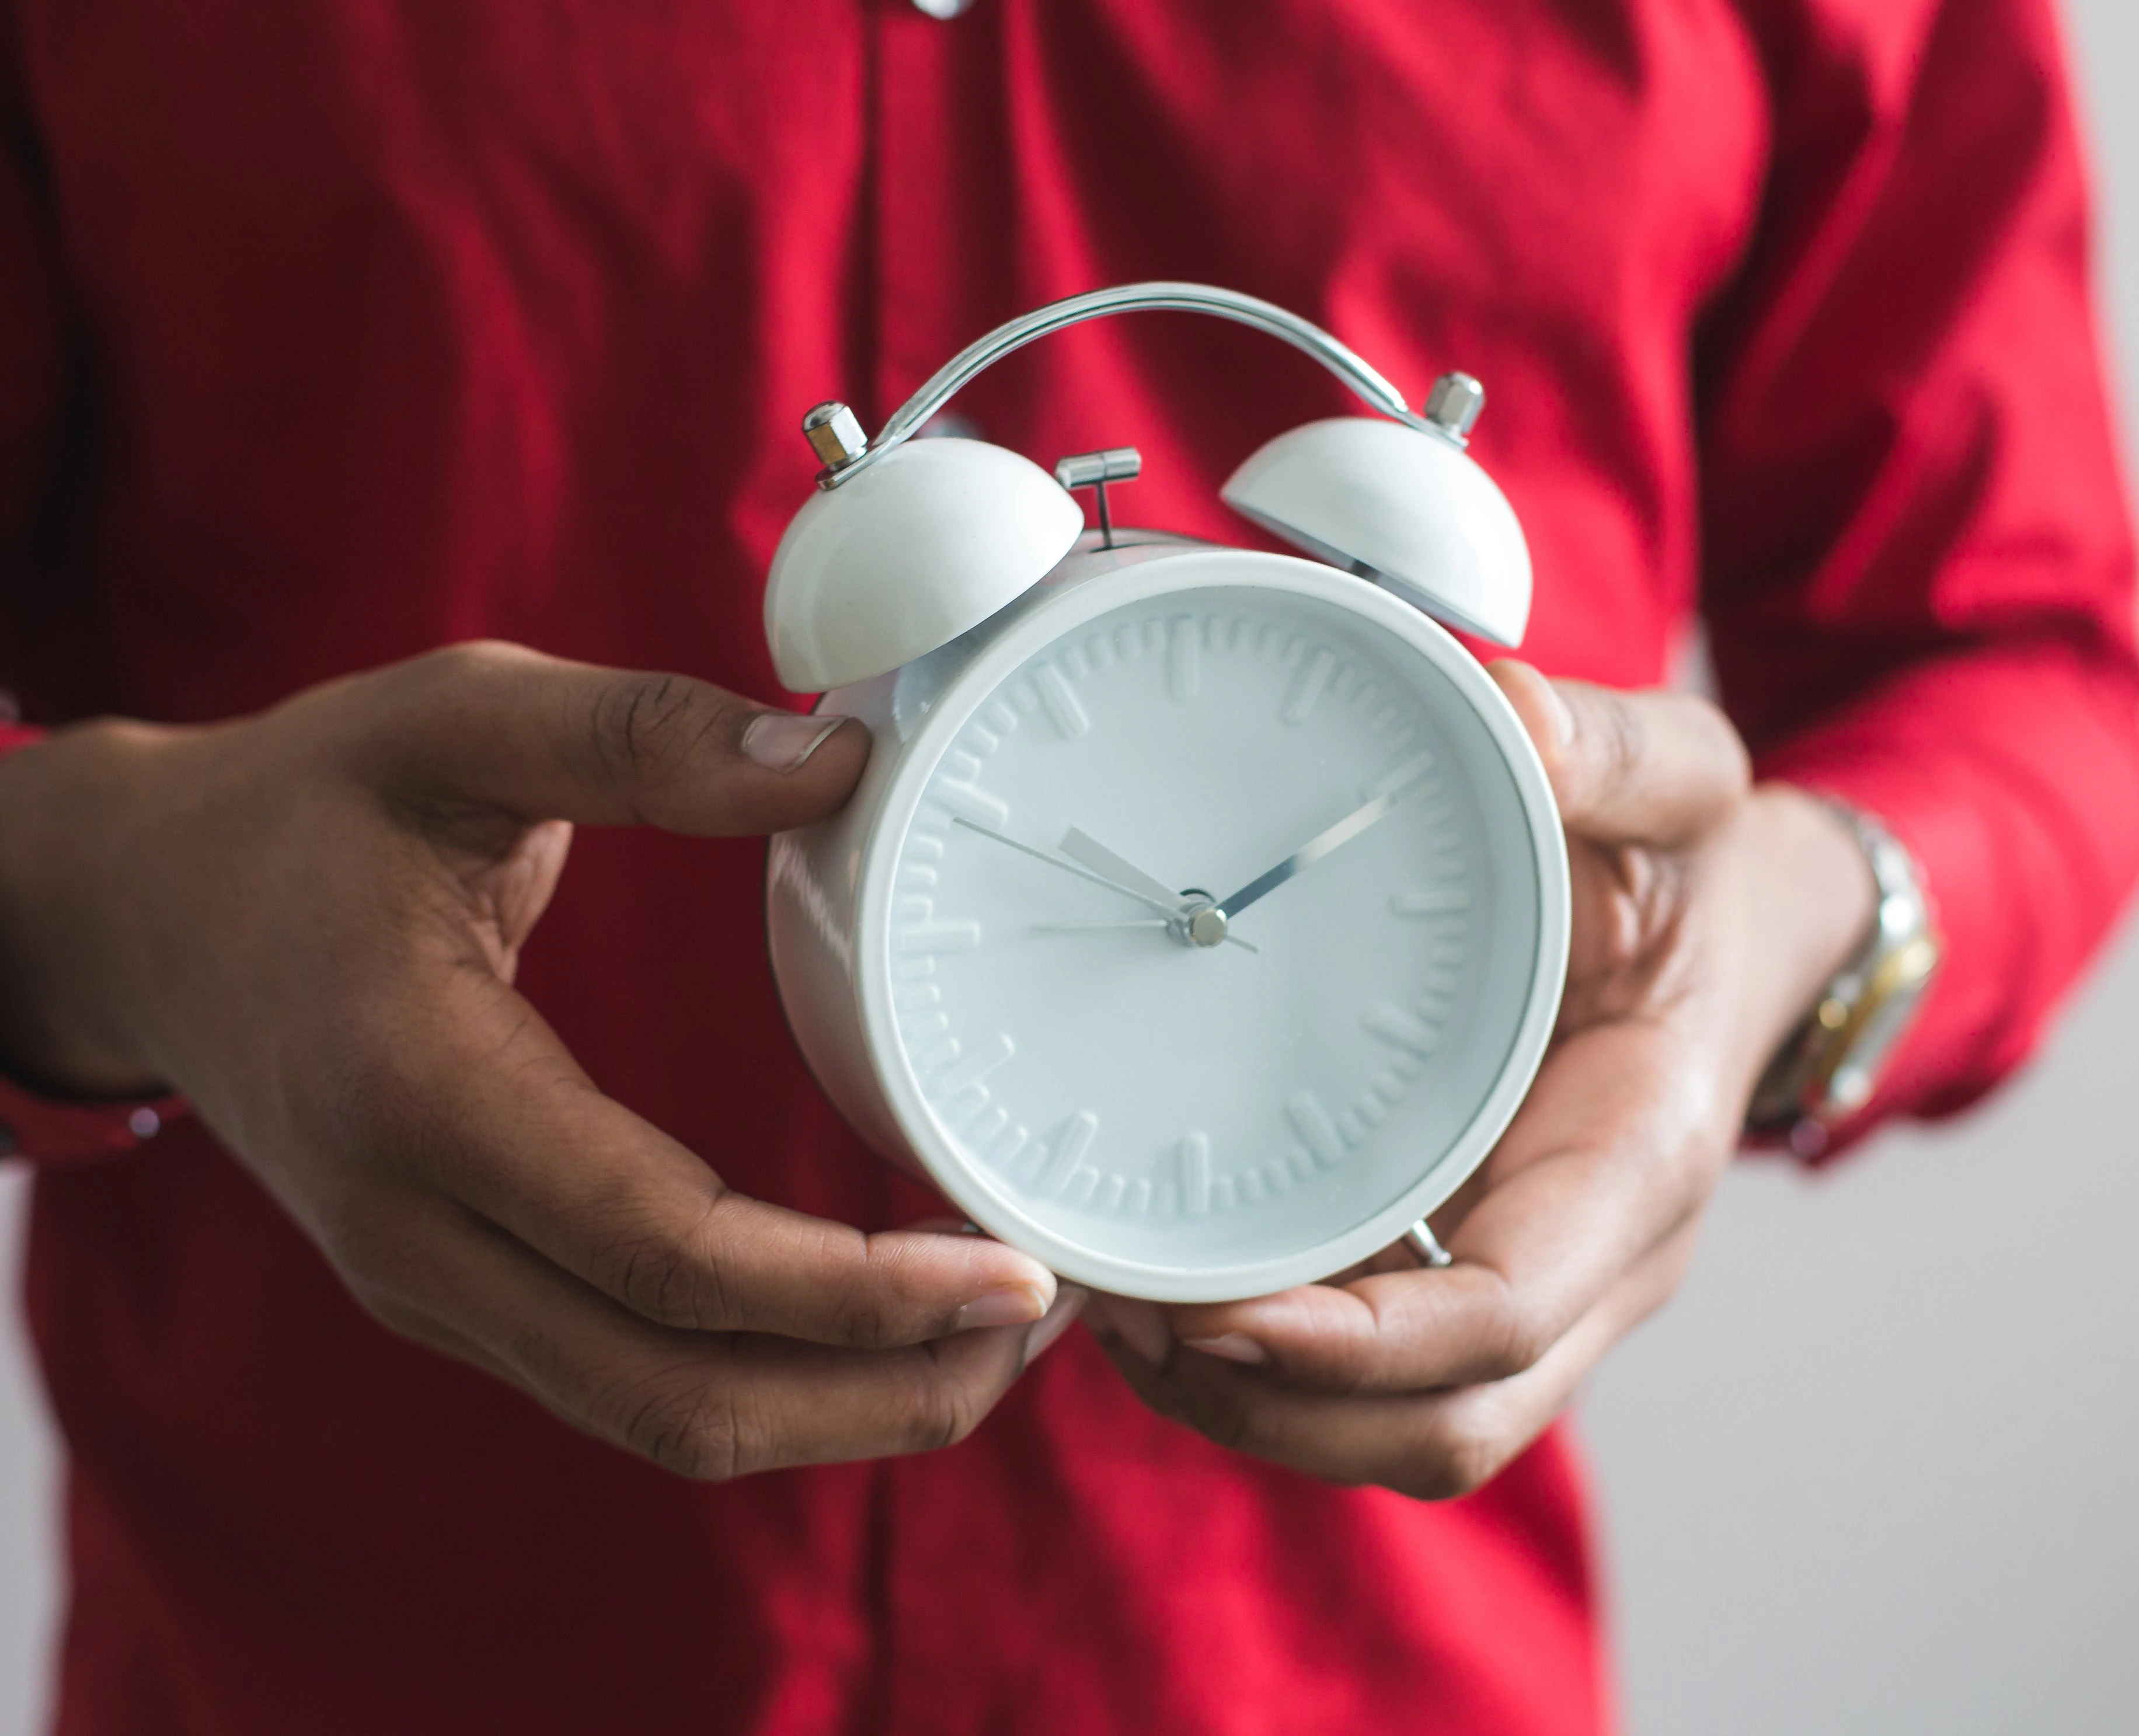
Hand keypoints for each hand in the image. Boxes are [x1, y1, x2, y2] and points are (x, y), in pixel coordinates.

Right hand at [0, 642, 1081, 1478]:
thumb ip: (641, 736)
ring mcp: (431, 1285)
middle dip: (888, 1388)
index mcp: (424, 1096)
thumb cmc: (302, 805)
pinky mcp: (459, 1292)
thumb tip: (843, 759)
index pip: (674, 1256)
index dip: (859, 1290)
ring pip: (665, 1419)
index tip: (1016, 1268)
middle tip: (1054, 1315)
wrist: (143, 913)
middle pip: (686, 1395)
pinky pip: (635, 1382)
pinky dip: (774, 1379)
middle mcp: (419, 1235)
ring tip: (1001, 1333)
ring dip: (846, 1406)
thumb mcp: (455, 719)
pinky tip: (885, 1316)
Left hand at [1083, 661, 1875, 1497]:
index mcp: (1641, 1158)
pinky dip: (1271, 1371)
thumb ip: (1609, 747)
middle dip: (1276, 1411)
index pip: (1504, 1316)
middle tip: (1119, 1316)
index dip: (1363, 1349)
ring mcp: (1543, 1290)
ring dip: (1255, 1411)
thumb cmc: (1697, 871)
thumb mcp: (1683, 784)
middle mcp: (1600, 1265)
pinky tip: (1166, 1296)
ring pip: (1402, 1433)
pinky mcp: (1478, 1277)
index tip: (1224, 1319)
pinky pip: (1379, 1379)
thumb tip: (1508, 709)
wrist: (1743, 940)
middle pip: (1442, 1424)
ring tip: (1115, 1316)